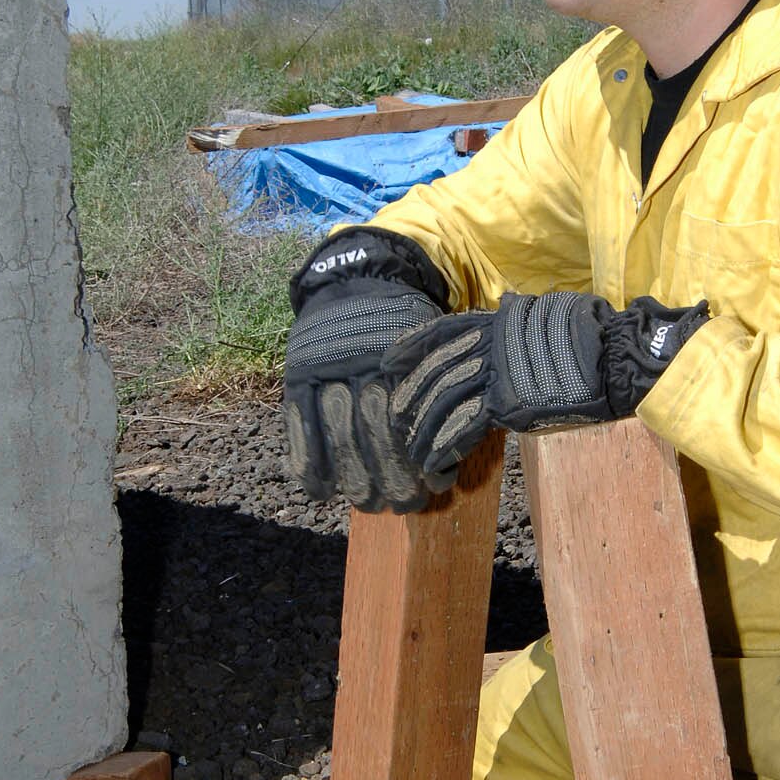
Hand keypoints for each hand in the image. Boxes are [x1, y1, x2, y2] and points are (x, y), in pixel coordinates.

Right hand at [283, 227, 455, 510]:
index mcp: (394, 354)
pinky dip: (307, 461)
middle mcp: (355, 363)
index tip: (437, 484)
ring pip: (336, 434)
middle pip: (371, 430)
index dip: (421, 455)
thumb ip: (447, 375)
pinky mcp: (297, 376)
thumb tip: (481, 421)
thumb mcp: (435, 334)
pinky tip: (322, 491)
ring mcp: (322, 371)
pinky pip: (298, 425)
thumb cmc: (408, 316)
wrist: (360, 275)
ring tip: (369, 502)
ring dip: (353, 476)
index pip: (407, 416)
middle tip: (405, 504)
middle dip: (389, 474)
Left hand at [382, 290, 707, 476]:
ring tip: (412, 452)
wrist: (615, 358)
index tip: (390, 360)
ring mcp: (498, 372)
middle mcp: (491, 344)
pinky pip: (464, 426)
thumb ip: (520, 325)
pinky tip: (435, 464)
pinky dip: (445, 447)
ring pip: (442, 400)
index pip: (444, 331)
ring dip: (423, 430)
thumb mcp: (548, 321)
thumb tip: (509, 317)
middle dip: (410, 396)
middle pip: (435, 369)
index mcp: (498, 322)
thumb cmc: (592, 342)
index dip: (413, 346)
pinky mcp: (508, 402)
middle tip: (395, 418)